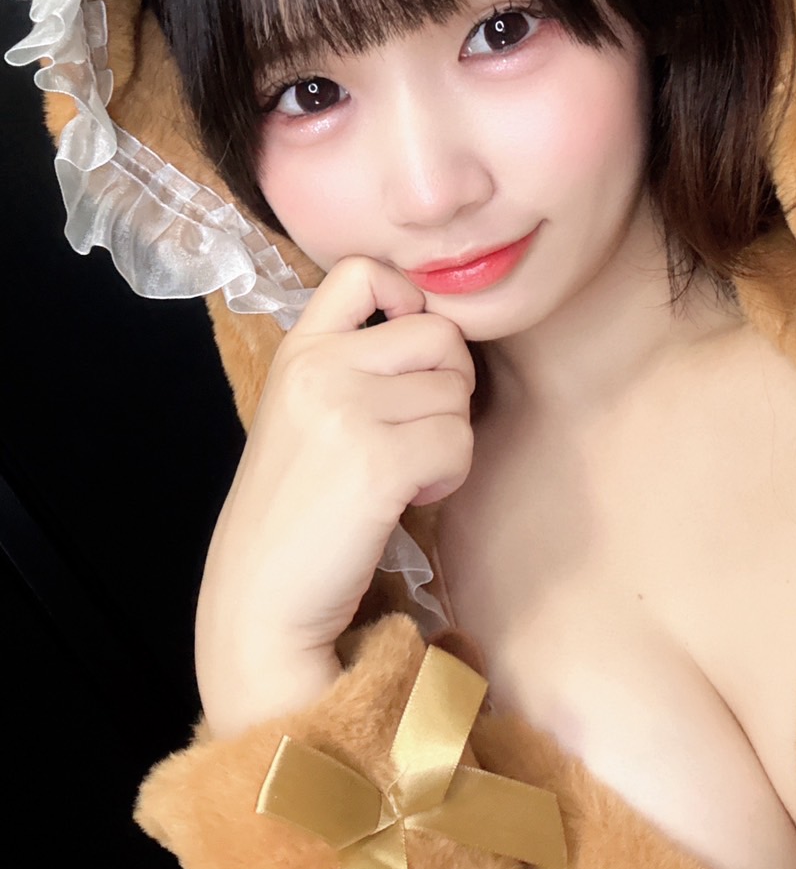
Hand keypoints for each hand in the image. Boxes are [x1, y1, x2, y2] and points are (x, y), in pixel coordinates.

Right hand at [195, 255, 474, 734]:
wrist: (263, 596)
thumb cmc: (296, 507)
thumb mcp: (305, 412)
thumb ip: (353, 364)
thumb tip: (438, 331)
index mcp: (298, 350)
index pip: (364, 272)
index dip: (410, 298)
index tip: (409, 352)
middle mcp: (320, 368)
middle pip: (440, 333)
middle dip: (449, 383)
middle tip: (417, 430)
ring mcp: (347, 411)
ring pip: (457, 393)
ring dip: (449, 437)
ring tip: (403, 472)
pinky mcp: (379, 461)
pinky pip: (458, 443)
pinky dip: (448, 476)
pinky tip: (407, 497)